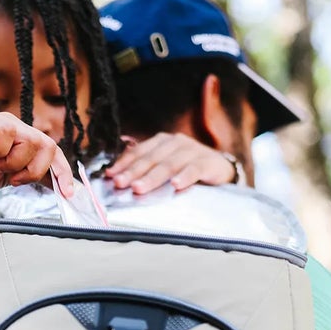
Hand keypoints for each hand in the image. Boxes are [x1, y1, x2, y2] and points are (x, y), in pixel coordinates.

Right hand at [0, 113, 74, 215]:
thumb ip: (31, 176)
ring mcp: (0, 123)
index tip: (68, 193)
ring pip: (30, 139)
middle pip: (47, 145)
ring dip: (15, 162)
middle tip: (14, 179)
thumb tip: (60, 185)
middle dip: (34, 170)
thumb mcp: (7, 179)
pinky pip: (7, 132)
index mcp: (22, 142)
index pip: (52, 152)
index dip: (62, 172)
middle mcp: (14, 129)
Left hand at [103, 132, 238, 195]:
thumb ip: (146, 167)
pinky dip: (184, 177)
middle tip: (120, 183)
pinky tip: (176, 185)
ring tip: (139, 187)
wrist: (220, 168)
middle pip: (151, 159)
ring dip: (152, 177)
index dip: (124, 163)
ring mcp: (192, 151)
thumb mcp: (166, 164)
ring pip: (169, 165)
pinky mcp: (207, 162)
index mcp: (162, 141)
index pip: (139, 152)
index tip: (110, 175)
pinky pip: (194, 170)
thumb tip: (117, 175)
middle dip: (133, 172)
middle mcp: (175, 142)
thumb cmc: (187, 168)